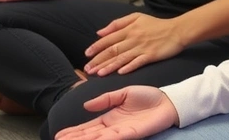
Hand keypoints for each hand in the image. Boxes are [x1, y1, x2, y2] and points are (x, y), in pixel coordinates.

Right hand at [53, 85, 178, 139]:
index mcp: (110, 117)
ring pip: (99, 139)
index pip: (88, 127)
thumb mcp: (124, 93)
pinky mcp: (133, 134)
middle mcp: (113, 127)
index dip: (75, 131)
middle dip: (74, 138)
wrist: (168, 101)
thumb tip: (86, 104)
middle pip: (90, 135)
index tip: (60, 134)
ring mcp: (122, 132)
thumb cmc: (148, 98)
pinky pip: (115, 138)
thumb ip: (106, 99)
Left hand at [84, 13, 186, 75]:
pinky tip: (120, 73)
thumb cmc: (156, 25)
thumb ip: (118, 24)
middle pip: (112, 50)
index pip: (108, 39)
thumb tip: (100, 32)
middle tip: (87, 70)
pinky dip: (128, 67)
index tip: (86, 55)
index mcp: (129, 29)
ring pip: (122, 58)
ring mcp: (142, 47)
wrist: (177, 30)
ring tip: (98, 74)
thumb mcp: (137, 17)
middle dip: (98, 60)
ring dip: (109, 66)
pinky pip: (138, 62)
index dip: (96, 47)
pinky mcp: (151, 55)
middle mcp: (133, 38)